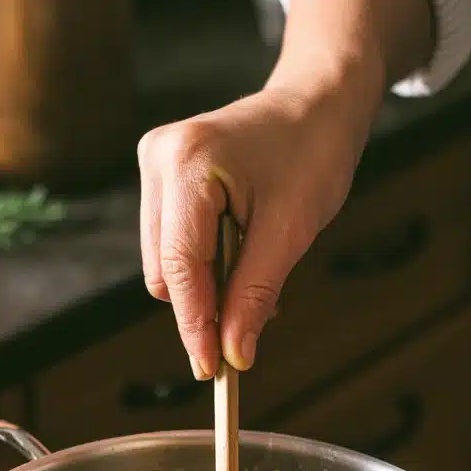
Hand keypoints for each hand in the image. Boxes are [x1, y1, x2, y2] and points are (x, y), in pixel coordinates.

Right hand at [137, 82, 366, 378]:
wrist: (317, 100)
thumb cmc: (313, 152)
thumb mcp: (291, 230)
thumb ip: (255, 295)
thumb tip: (233, 354)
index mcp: (188, 163)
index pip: (180, 267)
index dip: (194, 325)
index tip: (211, 369)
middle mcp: (158, 158)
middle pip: (165, 271)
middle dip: (205, 304)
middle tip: (256, 315)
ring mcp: (154, 164)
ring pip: (165, 264)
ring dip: (208, 286)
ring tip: (256, 266)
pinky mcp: (160, 175)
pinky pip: (172, 245)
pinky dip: (205, 265)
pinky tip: (240, 250)